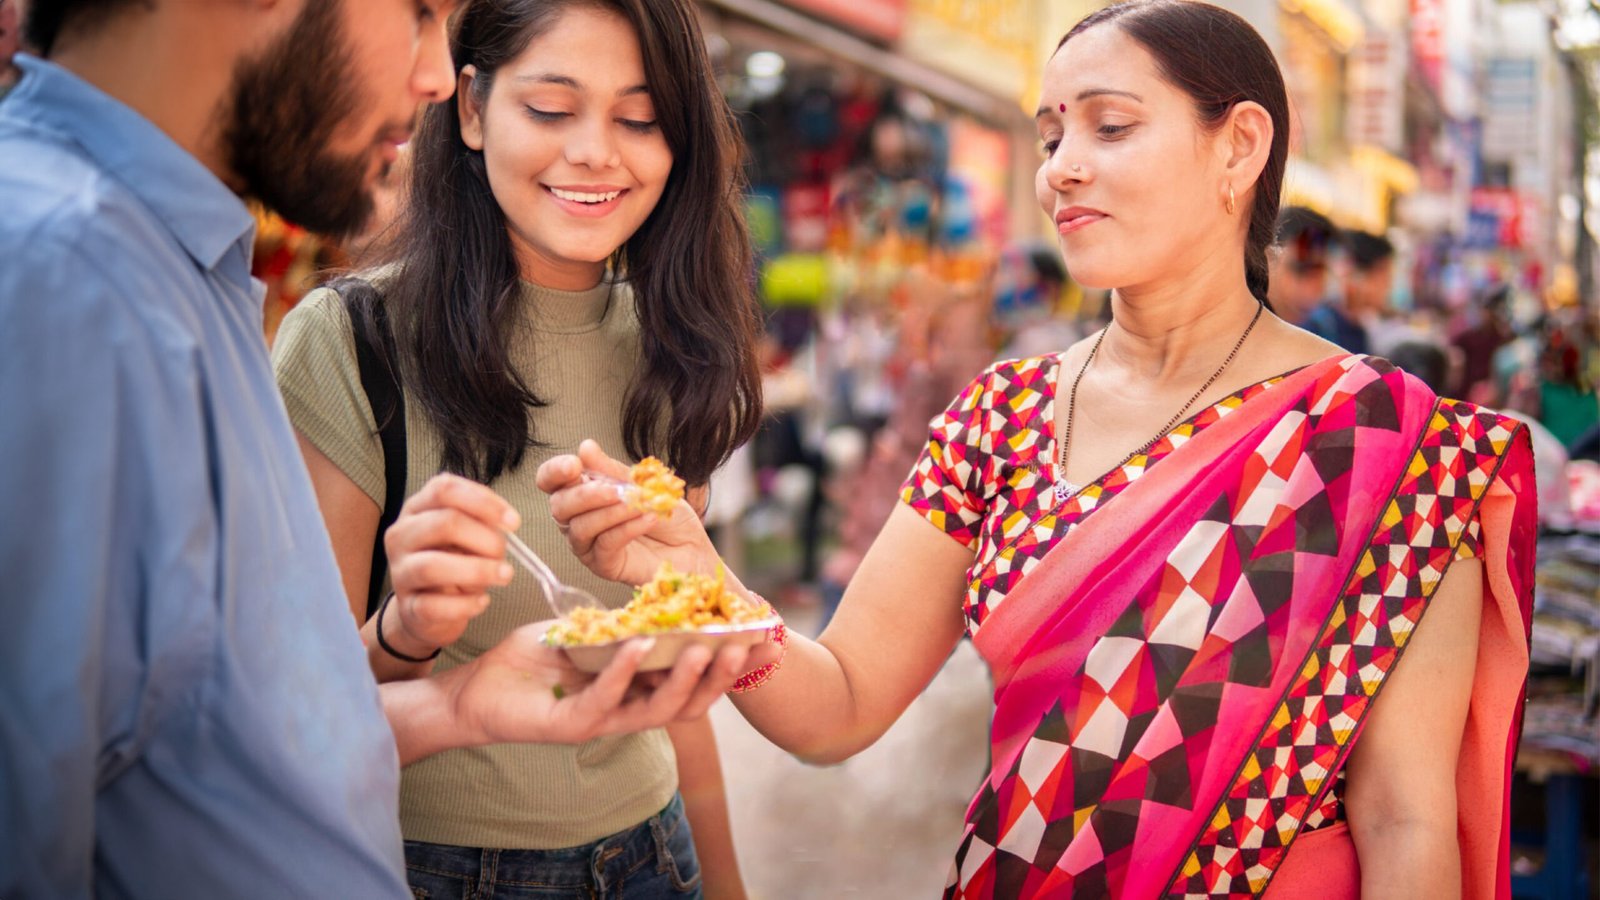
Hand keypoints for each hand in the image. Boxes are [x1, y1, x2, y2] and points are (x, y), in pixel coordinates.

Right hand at [382, 473, 517, 654]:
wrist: (426, 611)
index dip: (482, 502)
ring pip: (433, 566)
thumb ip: (480, 523)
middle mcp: (402, 536)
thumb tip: (506, 524)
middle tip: (504, 554)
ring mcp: (400, 572)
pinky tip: (482, 602)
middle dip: (485, 538)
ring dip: (477, 570)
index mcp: (417, 509)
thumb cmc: (451, 563)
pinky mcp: (408, 607)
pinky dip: (465, 604)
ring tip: (503, 576)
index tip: (513, 522)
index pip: (444, 489)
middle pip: (443, 523)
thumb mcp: (464, 536)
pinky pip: (434, 606)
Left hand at [448, 621, 778, 744]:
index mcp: (637, 689)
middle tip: (747, 646)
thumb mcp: (589, 633)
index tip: (765, 638)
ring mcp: (600, 721)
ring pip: (657, 710)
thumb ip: (625, 625)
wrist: (476, 687)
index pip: (694, 680)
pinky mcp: (568, 725)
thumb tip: (666, 602)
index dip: (730, 663)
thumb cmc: (534, 659)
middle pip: (689, 703)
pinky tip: (639, 645)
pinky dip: (625, 672)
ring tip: (703, 648)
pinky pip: (605, 700)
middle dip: (721, 676)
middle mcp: (626, 711)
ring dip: (683, 679)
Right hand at [536, 440, 719, 585]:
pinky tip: (647, 519)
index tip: (574, 465)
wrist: (693, 547)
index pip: (550, 481)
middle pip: (559, 506)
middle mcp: (578, 520)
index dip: (554, 472)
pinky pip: (606, 545)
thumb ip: (612, 470)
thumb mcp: (644, 484)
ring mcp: (589, 545)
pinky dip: (627, 528)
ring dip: (610, 512)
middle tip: (616, 490)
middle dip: (585, 495)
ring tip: (638, 504)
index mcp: (582, 494)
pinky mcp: (604, 566)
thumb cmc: (666, 516)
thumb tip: (585, 447)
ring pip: (580, 528)